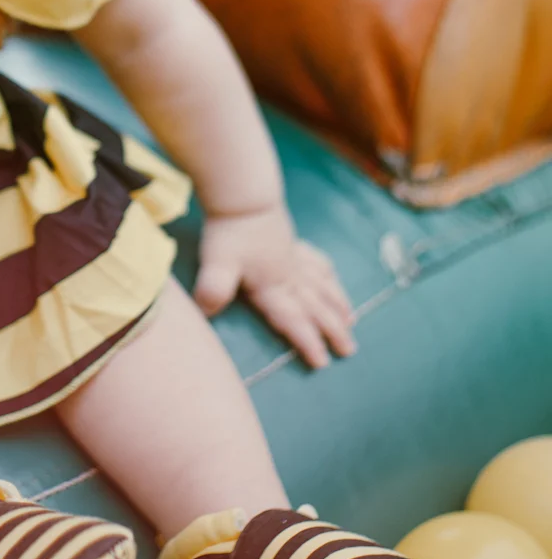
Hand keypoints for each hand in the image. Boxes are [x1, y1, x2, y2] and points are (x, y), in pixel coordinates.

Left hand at [194, 205, 356, 369]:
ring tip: (352, 321)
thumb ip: (214, 289)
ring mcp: (293, 258)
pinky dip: (328, 274)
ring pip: (323, 287)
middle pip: (316, 308)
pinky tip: (332, 277)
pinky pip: (317, 262)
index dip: (308, 342)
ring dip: (338, 306)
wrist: (243, 195)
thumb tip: (206, 313)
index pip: (294, 320)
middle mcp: (289, 276)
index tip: (322, 363)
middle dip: (333, 331)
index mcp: (272, 286)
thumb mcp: (217, 262)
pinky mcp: (291, 242)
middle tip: (349, 351)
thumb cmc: (230, 231)